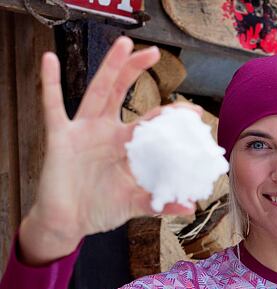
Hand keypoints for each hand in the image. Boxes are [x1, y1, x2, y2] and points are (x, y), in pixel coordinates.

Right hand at [31, 36, 199, 244]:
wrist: (69, 223)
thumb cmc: (100, 209)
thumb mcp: (134, 204)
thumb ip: (159, 203)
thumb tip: (189, 207)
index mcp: (124, 146)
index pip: (150, 123)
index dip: (170, 116)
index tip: (193, 112)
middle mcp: (105, 132)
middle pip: (122, 94)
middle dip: (136, 72)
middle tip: (155, 53)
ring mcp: (83, 132)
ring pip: (97, 92)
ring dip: (109, 67)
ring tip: (124, 44)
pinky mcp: (60, 138)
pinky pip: (52, 107)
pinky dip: (50, 84)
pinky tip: (49, 59)